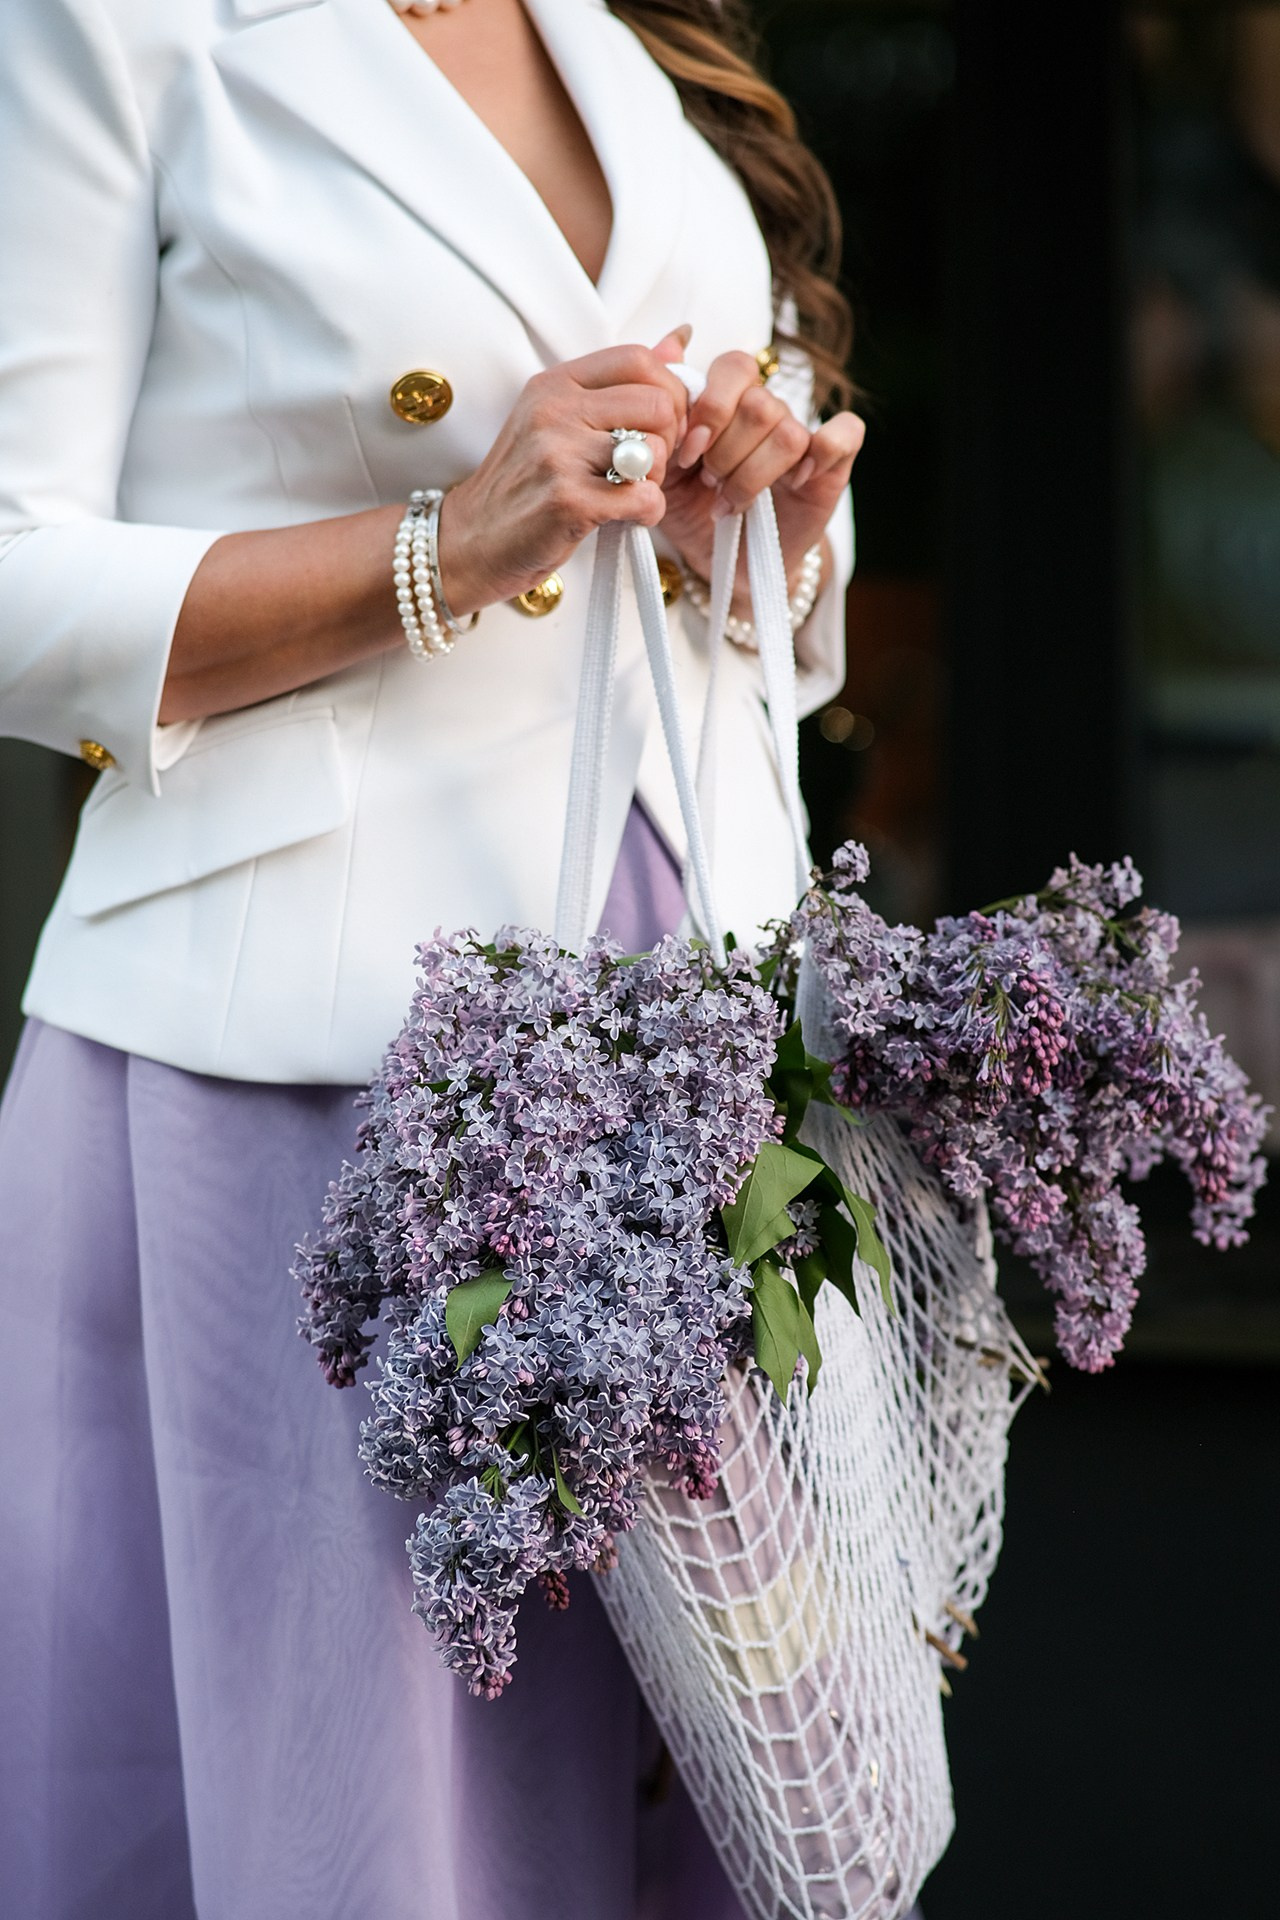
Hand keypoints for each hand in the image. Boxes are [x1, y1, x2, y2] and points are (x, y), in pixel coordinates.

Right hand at [437, 332, 691, 615]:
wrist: (470, 541)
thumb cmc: (522, 485)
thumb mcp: (557, 420)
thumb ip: (615, 386)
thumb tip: (679, 340)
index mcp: (555, 384)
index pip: (638, 359)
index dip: (668, 391)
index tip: (659, 424)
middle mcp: (555, 410)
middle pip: (658, 404)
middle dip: (668, 439)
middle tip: (647, 466)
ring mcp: (558, 454)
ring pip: (655, 452)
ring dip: (656, 481)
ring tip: (627, 493)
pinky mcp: (568, 502)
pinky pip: (644, 498)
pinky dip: (648, 514)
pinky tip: (626, 518)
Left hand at [658, 348, 865, 606]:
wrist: (723, 562)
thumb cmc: (692, 510)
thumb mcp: (661, 463)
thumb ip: (663, 407)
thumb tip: (670, 340)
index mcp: (730, 400)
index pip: (733, 367)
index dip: (711, 408)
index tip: (688, 455)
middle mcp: (768, 412)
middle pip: (760, 403)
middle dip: (726, 452)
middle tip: (708, 482)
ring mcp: (802, 437)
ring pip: (788, 431)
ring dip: (753, 473)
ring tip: (730, 501)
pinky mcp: (833, 464)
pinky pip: (845, 433)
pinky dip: (822, 453)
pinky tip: (792, 483)